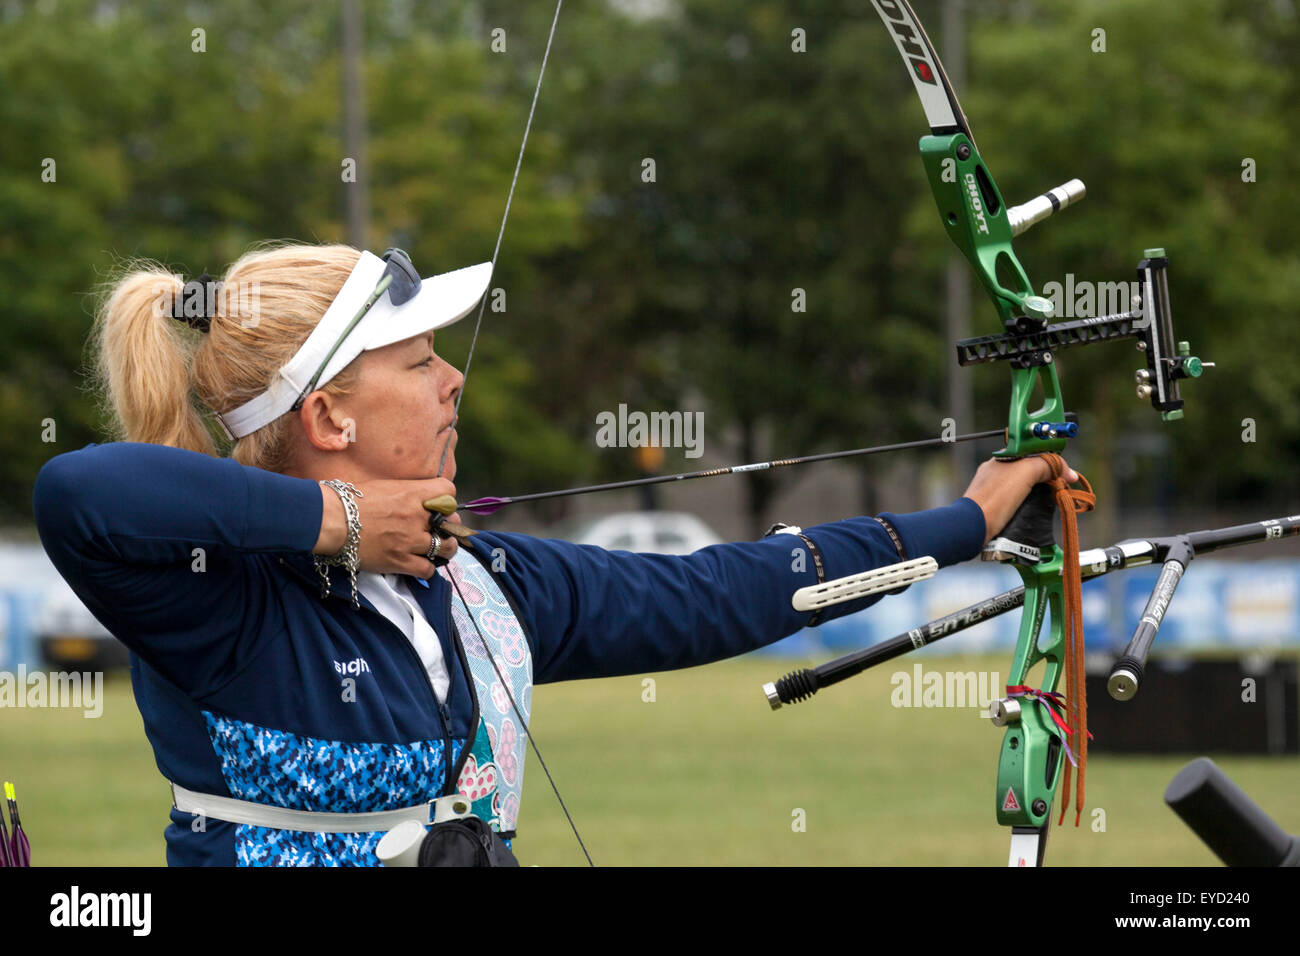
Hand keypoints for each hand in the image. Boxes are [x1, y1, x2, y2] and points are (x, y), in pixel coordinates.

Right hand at [315, 478, 459, 576]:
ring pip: (446, 548)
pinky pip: (427, 570)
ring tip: (437, 548)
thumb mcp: (384, 486)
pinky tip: (418, 563)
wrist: (331, 520)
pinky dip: (427, 568)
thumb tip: (418, 498)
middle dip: (449, 526)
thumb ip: (406, 493)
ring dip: (444, 549)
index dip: (447, 499)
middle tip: (439, 529)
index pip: (449, 492)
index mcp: (412, 493)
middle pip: (452, 522)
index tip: (439, 505)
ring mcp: (409, 540)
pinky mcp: (399, 561)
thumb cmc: (349, 500)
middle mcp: (415, 516)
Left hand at [961, 457, 1078, 544]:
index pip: (1034, 453)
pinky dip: (1028, 505)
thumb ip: (1046, 464)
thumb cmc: (995, 497)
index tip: (1066, 474)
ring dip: (1039, 493)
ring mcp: (993, 490)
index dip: (1052, 462)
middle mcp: (996, 472)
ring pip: (1024, 487)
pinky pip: (1016, 502)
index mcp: (1003, 458)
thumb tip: (1066, 472)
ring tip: (1051, 501)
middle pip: (1030, 470)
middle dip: (1048, 478)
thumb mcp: (1026, 471)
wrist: (973, 526)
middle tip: (1062, 488)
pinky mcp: (994, 507)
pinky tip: (1034, 511)